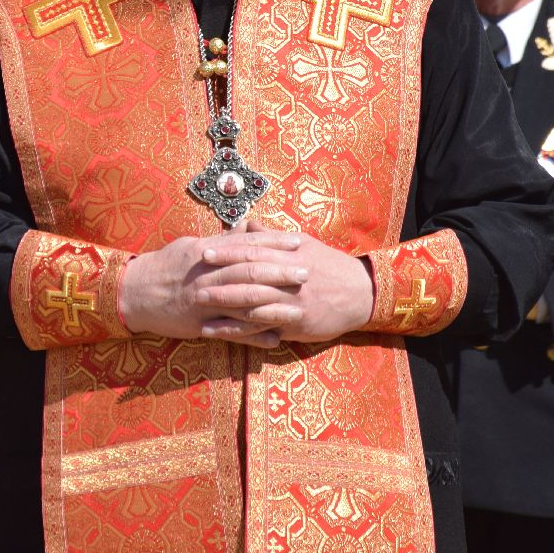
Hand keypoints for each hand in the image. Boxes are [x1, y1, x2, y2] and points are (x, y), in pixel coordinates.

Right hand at [118, 232, 298, 348]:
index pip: (245, 244)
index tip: (297, 240)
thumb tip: (247, 228)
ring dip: (273, 305)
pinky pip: (230, 332)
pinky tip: (275, 339)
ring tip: (299, 307)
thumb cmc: (166, 266)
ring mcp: (203, 301)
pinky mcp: (199, 325)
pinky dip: (254, 335)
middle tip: (305, 271)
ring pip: (243, 302)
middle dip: (279, 271)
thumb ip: (221, 241)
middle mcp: (207, 275)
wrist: (134, 292)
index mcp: (206, 252)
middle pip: (248, 272)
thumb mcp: (191, 246)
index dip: (272, 242)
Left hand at [193, 221, 374, 344]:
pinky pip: (261, 327)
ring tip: (197, 303)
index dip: (227, 250)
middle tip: (193, 277)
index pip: (254, 249)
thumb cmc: (327, 265)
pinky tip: (215, 330)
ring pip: (253, 301)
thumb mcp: (303, 244)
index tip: (204, 251)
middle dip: (219, 276)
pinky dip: (236, 329)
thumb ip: (271, 236)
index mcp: (289, 254)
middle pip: (249, 274)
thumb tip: (245, 222)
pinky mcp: (294, 324)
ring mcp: (291, 301)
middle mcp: (289, 276)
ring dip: (223, 303)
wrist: (360, 292)